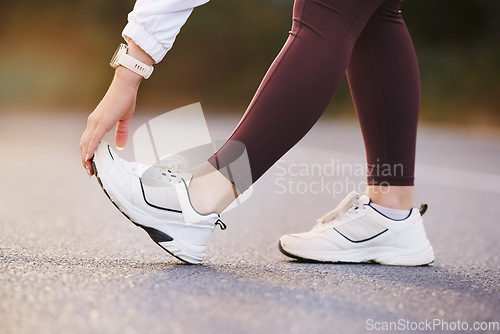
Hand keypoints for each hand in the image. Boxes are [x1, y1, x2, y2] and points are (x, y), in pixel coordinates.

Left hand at [79, 41, 153, 175]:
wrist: (124, 86)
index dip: (88, 153)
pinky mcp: (101, 122)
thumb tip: (120, 145)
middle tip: (89, 171)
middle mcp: (93, 122)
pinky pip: (93, 139)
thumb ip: (121, 132)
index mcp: (97, 122)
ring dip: (86, 158)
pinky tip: (88, 158)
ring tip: (88, 169)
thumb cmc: (124, 98)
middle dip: (85, 159)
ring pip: (86, 144)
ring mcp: (95, 122)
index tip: (91, 164)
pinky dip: (90, 150)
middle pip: (84, 145)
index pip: (88, 141)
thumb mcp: (124, 119)